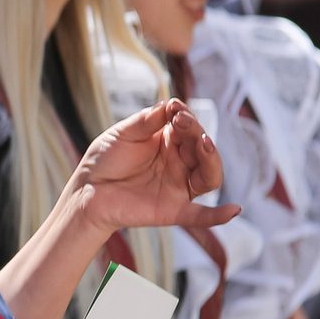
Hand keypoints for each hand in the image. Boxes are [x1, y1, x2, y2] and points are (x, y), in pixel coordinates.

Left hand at [67, 100, 240, 233]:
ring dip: (212, 160)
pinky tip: (234, 210)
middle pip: (203, 149)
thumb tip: (170, 103)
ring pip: (209, 176)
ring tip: (205, 144)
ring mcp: (178, 187)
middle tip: (182, 120)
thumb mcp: (123, 134)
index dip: (186, 117)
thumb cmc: (104, 159)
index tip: (174, 108)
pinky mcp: (172, 210)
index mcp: (170, 142)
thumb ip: (147, 121)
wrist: (85, 189)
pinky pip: (200, 215)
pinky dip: (218, 215)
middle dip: (196, 132)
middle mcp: (180, 163)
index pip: (190, 128)